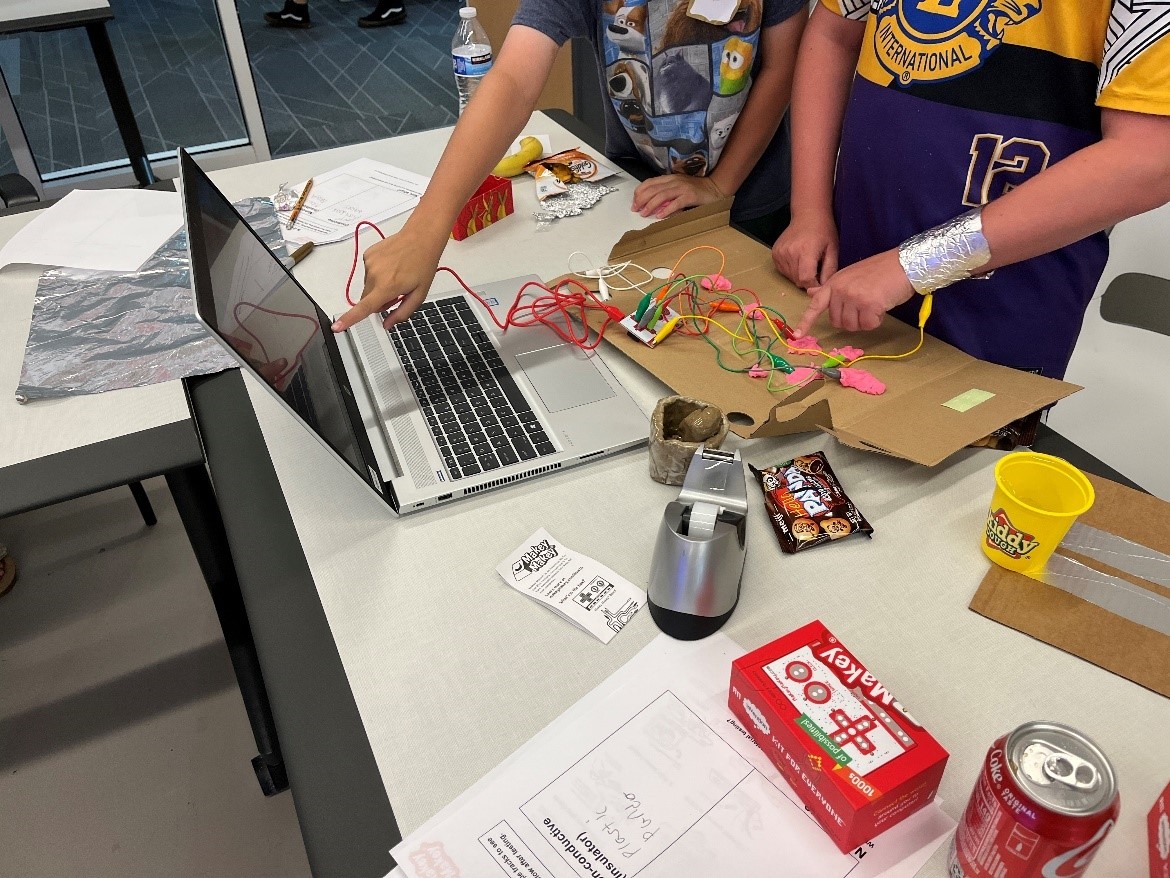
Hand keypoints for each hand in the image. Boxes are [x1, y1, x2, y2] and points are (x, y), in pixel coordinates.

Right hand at [332, 227, 445, 331]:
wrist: (420, 238)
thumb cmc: (422, 264)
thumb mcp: (419, 294)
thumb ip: (402, 313)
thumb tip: (387, 325)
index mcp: (387, 287)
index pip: (364, 308)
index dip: (349, 319)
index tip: (336, 327)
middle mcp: (374, 275)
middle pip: (367, 299)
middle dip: (379, 301)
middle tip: (396, 291)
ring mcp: (369, 263)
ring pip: (368, 286)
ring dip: (378, 286)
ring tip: (396, 274)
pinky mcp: (367, 255)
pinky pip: (368, 272)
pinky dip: (377, 273)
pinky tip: (390, 266)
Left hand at [631, 174, 723, 219]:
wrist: (715, 188)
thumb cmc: (696, 191)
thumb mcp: (678, 190)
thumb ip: (666, 195)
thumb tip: (652, 206)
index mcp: (670, 178)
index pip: (650, 182)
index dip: (639, 192)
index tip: (634, 202)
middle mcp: (674, 181)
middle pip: (653, 189)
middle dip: (642, 199)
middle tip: (636, 209)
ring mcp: (682, 188)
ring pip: (662, 195)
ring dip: (651, 205)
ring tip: (644, 213)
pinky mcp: (690, 196)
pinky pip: (676, 203)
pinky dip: (667, 210)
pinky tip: (660, 216)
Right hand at [772, 211, 838, 288]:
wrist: (808, 214)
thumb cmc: (824, 231)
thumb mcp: (833, 250)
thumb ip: (829, 270)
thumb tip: (824, 288)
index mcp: (806, 251)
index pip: (806, 279)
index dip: (814, 285)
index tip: (820, 282)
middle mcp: (790, 252)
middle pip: (797, 280)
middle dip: (808, 281)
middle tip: (816, 271)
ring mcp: (780, 253)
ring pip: (790, 277)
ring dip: (799, 276)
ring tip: (807, 264)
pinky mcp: (774, 253)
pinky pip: (783, 271)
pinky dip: (791, 271)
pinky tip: (798, 260)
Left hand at [793, 248, 914, 336]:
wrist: (904, 263)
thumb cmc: (880, 271)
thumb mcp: (850, 276)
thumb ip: (832, 288)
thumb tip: (812, 294)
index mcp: (834, 283)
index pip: (816, 304)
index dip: (806, 321)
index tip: (797, 336)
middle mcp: (841, 290)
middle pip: (838, 322)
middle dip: (852, 319)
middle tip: (866, 304)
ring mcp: (854, 297)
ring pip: (852, 326)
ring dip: (865, 320)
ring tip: (875, 302)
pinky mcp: (868, 305)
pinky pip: (868, 325)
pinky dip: (876, 320)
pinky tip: (882, 305)